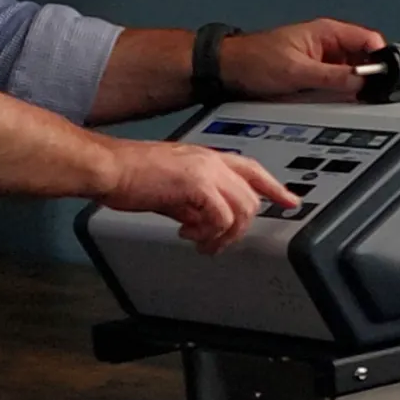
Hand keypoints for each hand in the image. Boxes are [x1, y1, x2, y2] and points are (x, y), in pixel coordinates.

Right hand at [100, 138, 293, 253]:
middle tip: (216, 242)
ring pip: (242, 209)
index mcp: (206, 157)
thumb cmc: (128, 175)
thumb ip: (192, 203)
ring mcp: (206, 170)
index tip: (291, 202)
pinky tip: (187, 233)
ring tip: (201, 243)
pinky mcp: (196, 184)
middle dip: (239, 227)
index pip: (252, 169)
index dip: (275, 187)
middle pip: (251, 197)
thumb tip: (201, 222)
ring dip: (225, 234)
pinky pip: (222, 217)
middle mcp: (211, 160)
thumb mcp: (170, 190)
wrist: (107, 168)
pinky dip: (209, 233)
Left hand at [227, 18, 389, 98]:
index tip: (387, 77)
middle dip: (370, 75)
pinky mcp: (315, 72)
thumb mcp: (298, 71)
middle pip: (365, 57)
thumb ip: (333, 76)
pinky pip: (339, 81)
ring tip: (354, 98)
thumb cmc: (254, 60)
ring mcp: (322, 58)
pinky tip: (340, 100)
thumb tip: (362, 80)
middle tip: (373, 93)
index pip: (369, 40)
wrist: (228, 69)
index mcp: (327, 32)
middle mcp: (328, 43)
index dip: (382, 58)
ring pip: (353, 71)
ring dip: (356, 84)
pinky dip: (343, 90)